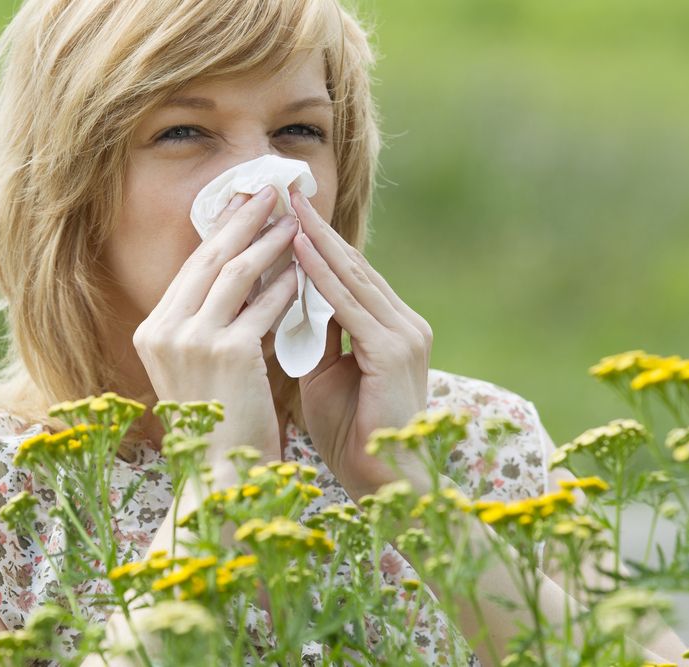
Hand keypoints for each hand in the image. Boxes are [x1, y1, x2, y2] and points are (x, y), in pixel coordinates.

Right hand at [133, 185, 298, 467]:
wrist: (218, 478)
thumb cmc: (217, 427)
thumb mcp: (201, 369)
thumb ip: (211, 325)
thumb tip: (246, 278)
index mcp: (153, 333)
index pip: (192, 268)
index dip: (221, 232)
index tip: (244, 205)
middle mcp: (163, 331)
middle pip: (209, 258)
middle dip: (243, 219)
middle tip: (270, 190)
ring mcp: (191, 340)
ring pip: (236, 272)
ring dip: (269, 242)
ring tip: (295, 220)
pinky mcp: (226, 352)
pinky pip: (263, 305)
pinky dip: (285, 284)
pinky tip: (304, 269)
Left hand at [289, 190, 433, 498]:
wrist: (384, 484)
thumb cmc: (351, 435)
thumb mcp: (326, 375)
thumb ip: (316, 338)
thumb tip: (288, 303)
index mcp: (391, 329)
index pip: (349, 276)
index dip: (317, 243)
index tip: (285, 214)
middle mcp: (404, 323)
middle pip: (353, 265)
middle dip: (315, 228)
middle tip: (284, 191)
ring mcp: (404, 334)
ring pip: (351, 277)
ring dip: (316, 240)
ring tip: (286, 207)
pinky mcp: (393, 351)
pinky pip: (349, 305)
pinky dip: (322, 276)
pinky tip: (298, 250)